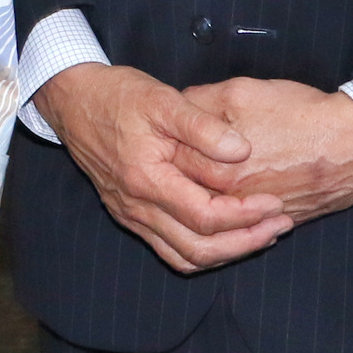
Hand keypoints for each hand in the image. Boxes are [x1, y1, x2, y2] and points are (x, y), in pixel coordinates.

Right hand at [34, 63, 291, 273]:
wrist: (72, 100)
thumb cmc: (118, 95)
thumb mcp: (162, 99)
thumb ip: (203, 127)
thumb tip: (243, 151)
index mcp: (146, 179)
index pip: (205, 217)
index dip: (246, 215)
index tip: (274, 202)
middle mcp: (136, 206)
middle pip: (199, 249)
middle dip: (246, 242)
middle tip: (280, 224)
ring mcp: (130, 214)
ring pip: (185, 257)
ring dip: (227, 252)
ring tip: (260, 233)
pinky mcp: (128, 214)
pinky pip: (169, 250)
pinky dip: (202, 251)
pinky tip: (225, 235)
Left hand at [176, 79, 352, 226]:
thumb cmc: (300, 114)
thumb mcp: (239, 93)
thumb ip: (198, 104)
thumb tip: (175, 108)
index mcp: (215, 170)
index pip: (171, 169)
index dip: (163, 152)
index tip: (160, 139)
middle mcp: (232, 201)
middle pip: (188, 198)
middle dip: (178, 179)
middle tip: (171, 162)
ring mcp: (257, 216)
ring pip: (215, 221)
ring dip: (203, 205)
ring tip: (197, 181)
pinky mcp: (282, 221)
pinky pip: (247, 228)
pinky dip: (234, 218)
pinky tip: (231, 196)